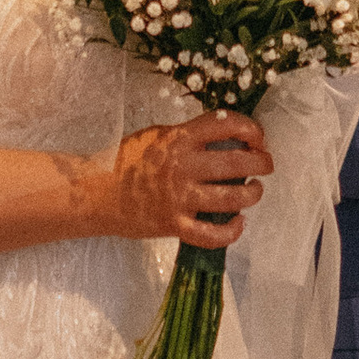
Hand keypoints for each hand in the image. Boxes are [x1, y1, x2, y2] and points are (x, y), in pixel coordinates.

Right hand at [109, 113, 271, 246]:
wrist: (93, 192)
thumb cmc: (124, 160)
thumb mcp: (156, 135)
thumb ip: (187, 135)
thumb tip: (223, 134)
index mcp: (179, 139)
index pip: (226, 124)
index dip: (251, 128)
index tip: (258, 136)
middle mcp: (183, 167)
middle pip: (237, 162)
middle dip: (261, 162)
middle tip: (266, 164)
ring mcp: (179, 198)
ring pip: (231, 198)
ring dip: (253, 194)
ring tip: (255, 190)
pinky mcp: (173, 225)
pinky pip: (211, 235)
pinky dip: (231, 231)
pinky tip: (239, 224)